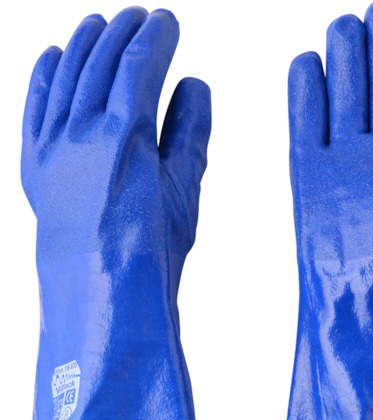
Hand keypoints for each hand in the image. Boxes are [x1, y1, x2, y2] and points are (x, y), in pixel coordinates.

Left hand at [22, 6, 210, 419]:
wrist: (101, 296)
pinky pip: (34, 109)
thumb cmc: (149, 251)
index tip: (167, 22)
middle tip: (139, 17)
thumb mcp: (183, 191)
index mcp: (124, 135)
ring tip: (98, 23)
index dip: (155, 38)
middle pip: (100, 63)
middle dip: (122, 33)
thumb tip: (195, 87)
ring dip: (83, 45)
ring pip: (65, 77)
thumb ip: (190, 133)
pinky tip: (49, 56)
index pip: (139, 66)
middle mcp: (81, 132)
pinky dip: (42, 78)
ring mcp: (52, 148)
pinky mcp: (36, 167)